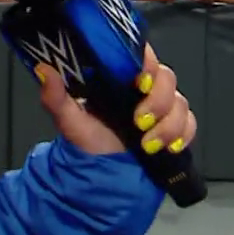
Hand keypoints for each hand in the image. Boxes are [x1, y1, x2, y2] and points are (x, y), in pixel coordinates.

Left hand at [35, 45, 194, 157]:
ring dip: (169, 125)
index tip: (139, 81)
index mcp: (119, 78)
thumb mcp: (68, 121)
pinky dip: (182, 135)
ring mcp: (162, 108)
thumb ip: (57, 97)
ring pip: (180, 102)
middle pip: (167, 78)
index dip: (146, 62)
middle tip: (139, 122)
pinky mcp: (174, 128)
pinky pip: (190, 124)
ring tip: (147, 145)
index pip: (141, 55)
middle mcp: (143, 89)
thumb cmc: (88, 144)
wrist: (104, 179)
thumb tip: (43, 69)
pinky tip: (168, 148)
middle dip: (158, 101)